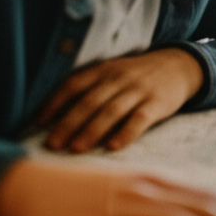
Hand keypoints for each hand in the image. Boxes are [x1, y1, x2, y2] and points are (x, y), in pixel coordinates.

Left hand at [37, 48, 203, 152]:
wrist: (178, 66)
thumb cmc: (136, 76)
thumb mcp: (112, 72)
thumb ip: (89, 89)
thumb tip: (56, 116)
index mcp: (103, 70)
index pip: (73, 85)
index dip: (54, 103)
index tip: (37, 123)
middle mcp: (118, 78)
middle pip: (89, 101)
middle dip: (68, 123)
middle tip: (52, 144)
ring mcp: (138, 90)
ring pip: (111, 111)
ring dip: (92, 131)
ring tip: (76, 149)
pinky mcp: (157, 103)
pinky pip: (139, 119)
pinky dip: (125, 133)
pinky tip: (113, 147)